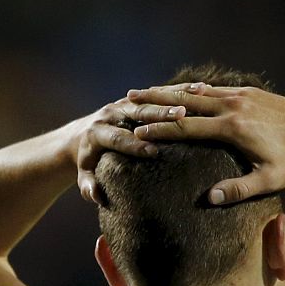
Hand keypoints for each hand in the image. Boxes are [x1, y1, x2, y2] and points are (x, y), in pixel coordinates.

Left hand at [73, 97, 188, 204]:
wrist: (82, 136)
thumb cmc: (88, 161)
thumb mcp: (84, 175)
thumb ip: (87, 186)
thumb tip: (95, 196)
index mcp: (98, 132)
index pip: (118, 138)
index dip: (135, 144)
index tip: (153, 151)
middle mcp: (111, 113)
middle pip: (137, 112)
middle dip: (160, 114)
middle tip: (181, 116)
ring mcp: (124, 104)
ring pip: (151, 98)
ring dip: (175, 97)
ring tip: (198, 96)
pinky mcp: (136, 99)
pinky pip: (159, 93)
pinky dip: (180, 91)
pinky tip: (201, 89)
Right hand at [124, 81, 284, 203]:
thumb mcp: (269, 180)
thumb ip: (238, 190)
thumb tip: (208, 199)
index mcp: (232, 128)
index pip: (186, 128)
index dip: (159, 130)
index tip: (135, 132)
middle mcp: (232, 107)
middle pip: (183, 102)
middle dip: (153, 102)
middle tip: (126, 99)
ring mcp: (240, 96)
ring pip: (196, 92)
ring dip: (169, 92)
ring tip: (145, 91)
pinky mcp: (249, 92)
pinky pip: (214, 89)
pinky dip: (193, 90)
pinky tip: (182, 91)